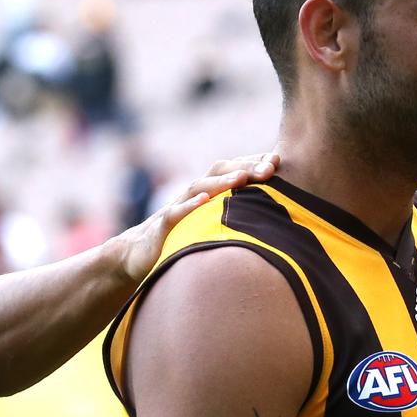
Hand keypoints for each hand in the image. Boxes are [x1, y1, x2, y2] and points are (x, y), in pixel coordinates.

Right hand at [117, 153, 279, 280]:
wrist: (138, 254)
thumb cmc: (182, 239)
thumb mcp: (212, 227)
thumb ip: (235, 218)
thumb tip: (273, 220)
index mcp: (208, 194)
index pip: (232, 170)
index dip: (253, 164)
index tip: (277, 161)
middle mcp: (193, 195)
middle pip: (219, 172)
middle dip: (245, 167)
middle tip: (270, 167)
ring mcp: (177, 207)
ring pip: (199, 188)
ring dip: (221, 182)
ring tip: (241, 178)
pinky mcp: (163, 226)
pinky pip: (176, 213)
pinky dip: (190, 206)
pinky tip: (204, 202)